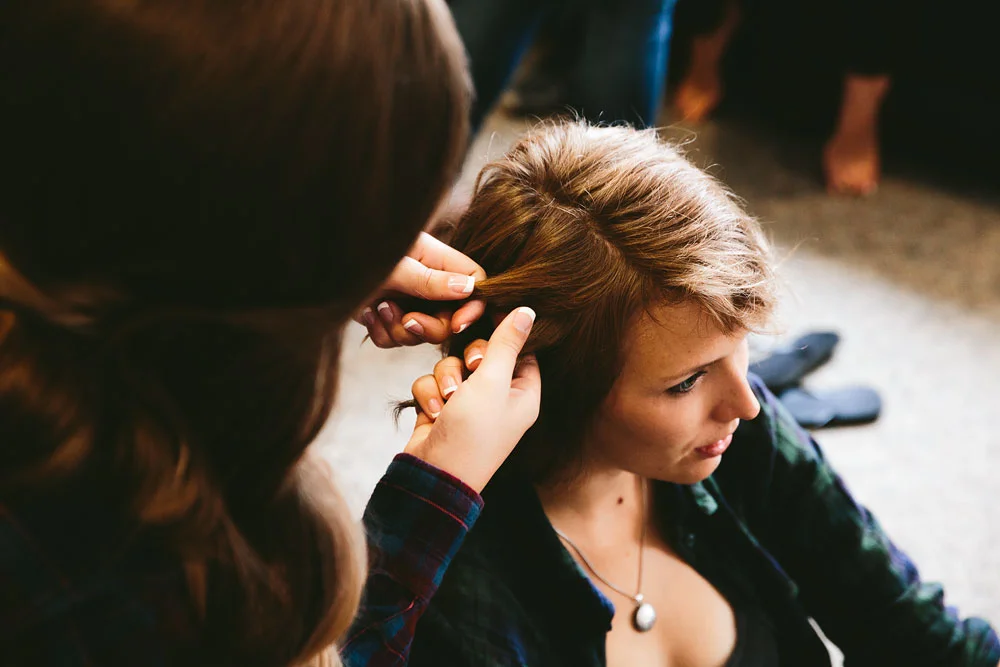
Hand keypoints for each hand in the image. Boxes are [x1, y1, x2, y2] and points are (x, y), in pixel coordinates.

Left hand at [358, 232, 485, 346]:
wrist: (308, 263)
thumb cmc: (350, 253)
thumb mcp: (394, 266)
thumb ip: (430, 280)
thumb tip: (469, 288)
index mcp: (434, 257)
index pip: (473, 281)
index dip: (472, 306)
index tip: (457, 324)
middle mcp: (424, 279)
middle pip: (451, 316)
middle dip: (429, 326)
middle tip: (407, 320)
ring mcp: (405, 298)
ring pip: (422, 332)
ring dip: (400, 330)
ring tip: (379, 308)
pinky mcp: (384, 315)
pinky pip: (396, 339)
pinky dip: (382, 333)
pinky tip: (366, 315)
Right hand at [405, 308, 539, 492]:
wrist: (433, 475)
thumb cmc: (473, 432)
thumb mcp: (493, 381)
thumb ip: (506, 343)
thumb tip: (528, 310)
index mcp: (523, 393)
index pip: (521, 350)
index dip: (505, 332)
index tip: (489, 313)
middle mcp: (498, 397)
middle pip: (482, 353)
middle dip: (467, 358)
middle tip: (470, 370)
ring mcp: (468, 404)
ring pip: (451, 365)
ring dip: (444, 379)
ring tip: (447, 402)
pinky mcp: (441, 409)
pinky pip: (432, 382)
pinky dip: (429, 395)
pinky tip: (433, 415)